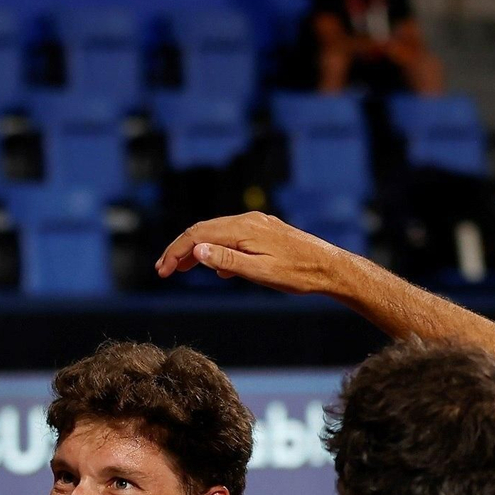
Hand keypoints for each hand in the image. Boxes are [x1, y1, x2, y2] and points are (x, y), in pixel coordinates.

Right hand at [154, 211, 351, 295]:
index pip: (198, 235)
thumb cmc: (299, 274)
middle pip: (203, 230)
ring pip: (217, 233)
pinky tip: (217, 270)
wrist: (332, 268)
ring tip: (182, 270)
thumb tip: (198, 250)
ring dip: (197, 250)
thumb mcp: (260, 272)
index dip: (176, 251)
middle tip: (164, 270)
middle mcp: (248, 220)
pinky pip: (232, 237)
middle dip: (181, 249)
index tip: (163, 270)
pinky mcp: (264, 231)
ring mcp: (257, 224)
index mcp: (244, 229)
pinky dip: (216, 250)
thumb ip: (227, 261)